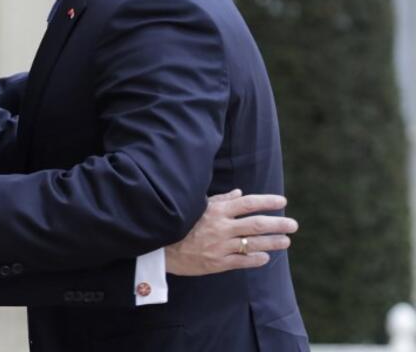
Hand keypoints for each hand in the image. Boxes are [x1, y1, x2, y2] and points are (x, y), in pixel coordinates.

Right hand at [165, 189, 297, 275]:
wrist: (163, 249)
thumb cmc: (182, 224)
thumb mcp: (199, 207)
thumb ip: (221, 200)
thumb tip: (240, 193)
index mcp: (217, 210)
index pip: (247, 203)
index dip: (267, 201)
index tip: (282, 201)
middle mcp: (221, 227)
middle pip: (256, 224)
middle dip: (278, 224)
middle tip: (293, 224)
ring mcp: (220, 246)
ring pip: (253, 244)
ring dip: (272, 242)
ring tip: (286, 241)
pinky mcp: (217, 263)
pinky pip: (242, 261)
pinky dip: (256, 259)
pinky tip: (266, 257)